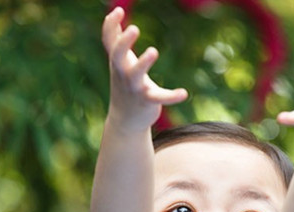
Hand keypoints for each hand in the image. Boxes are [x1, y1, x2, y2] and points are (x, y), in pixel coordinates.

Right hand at [102, 7, 187, 129]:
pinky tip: (184, 93)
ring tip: (153, 50)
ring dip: (143, 63)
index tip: (118, 10)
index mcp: (118, 62)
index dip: (110, 26)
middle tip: (134, 28)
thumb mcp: (120, 62)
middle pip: (117, 56)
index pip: (109, 42)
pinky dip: (171, 96)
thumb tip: (115, 13)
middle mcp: (123, 73)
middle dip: (124, 42)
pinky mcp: (148, 101)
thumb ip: (116, 40)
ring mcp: (134, 88)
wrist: (125, 119)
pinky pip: (159, 98)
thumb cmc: (124, 84)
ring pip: (136, 75)